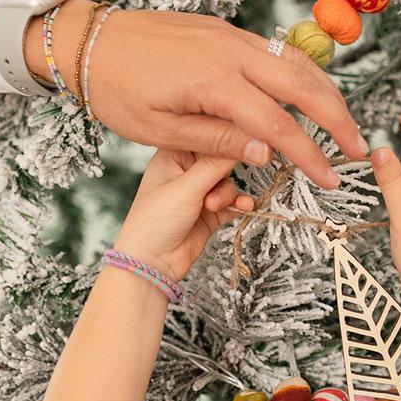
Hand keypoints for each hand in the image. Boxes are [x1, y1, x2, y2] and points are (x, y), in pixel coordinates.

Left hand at [24, 1, 366, 192]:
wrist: (87, 40)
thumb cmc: (115, 90)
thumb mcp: (162, 131)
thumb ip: (219, 141)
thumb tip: (269, 153)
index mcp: (215, 81)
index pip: (279, 125)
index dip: (310, 155)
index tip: (331, 179)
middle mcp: (231, 51)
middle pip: (304, 84)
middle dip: (337, 118)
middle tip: (357, 149)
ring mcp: (230, 35)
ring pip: (296, 61)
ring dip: (325, 92)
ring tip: (342, 123)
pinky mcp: (223, 31)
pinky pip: (274, 51)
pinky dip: (300, 74)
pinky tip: (308, 94)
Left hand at [112, 151, 253, 283]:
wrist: (151, 264)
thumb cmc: (155, 221)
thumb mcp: (187, 187)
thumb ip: (218, 163)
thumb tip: (247, 140)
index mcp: (173, 153)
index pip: (206, 136)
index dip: (227, 138)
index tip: (249, 140)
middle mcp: (186, 169)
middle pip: (222, 159)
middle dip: (226, 173)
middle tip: (223, 181)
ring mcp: (199, 191)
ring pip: (229, 182)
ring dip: (227, 195)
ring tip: (212, 207)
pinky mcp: (210, 212)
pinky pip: (233, 202)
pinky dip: (239, 205)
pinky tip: (244, 208)